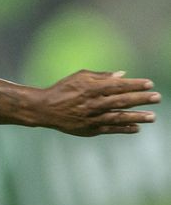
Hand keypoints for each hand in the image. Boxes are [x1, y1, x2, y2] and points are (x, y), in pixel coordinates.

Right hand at [41, 70, 159, 135]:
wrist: (45, 109)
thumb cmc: (63, 89)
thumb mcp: (79, 77)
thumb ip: (101, 76)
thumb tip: (122, 75)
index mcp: (90, 87)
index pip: (117, 85)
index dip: (135, 84)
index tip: (150, 84)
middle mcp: (93, 103)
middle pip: (121, 101)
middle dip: (141, 99)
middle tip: (157, 97)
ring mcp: (92, 117)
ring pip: (119, 117)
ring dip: (137, 117)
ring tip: (153, 117)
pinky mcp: (90, 129)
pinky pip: (111, 129)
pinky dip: (124, 129)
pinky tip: (137, 128)